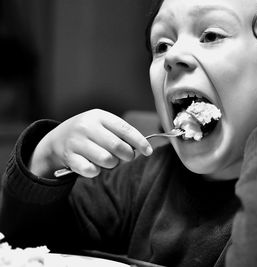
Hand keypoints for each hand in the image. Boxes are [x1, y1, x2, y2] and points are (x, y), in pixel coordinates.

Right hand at [29, 109, 152, 177]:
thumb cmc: (90, 132)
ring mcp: (76, 142)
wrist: (58, 138)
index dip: (140, 142)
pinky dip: (96, 171)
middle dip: (127, 155)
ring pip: (107, 160)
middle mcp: (87, 127)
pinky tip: (94, 166)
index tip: (148, 151)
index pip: (125, 129)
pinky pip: (91, 170)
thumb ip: (122, 134)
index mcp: (99, 116)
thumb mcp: (103, 125)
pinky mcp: (69, 157)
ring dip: (112, 164)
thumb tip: (142, 148)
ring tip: (108, 160)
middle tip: (126, 157)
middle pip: (118, 147)